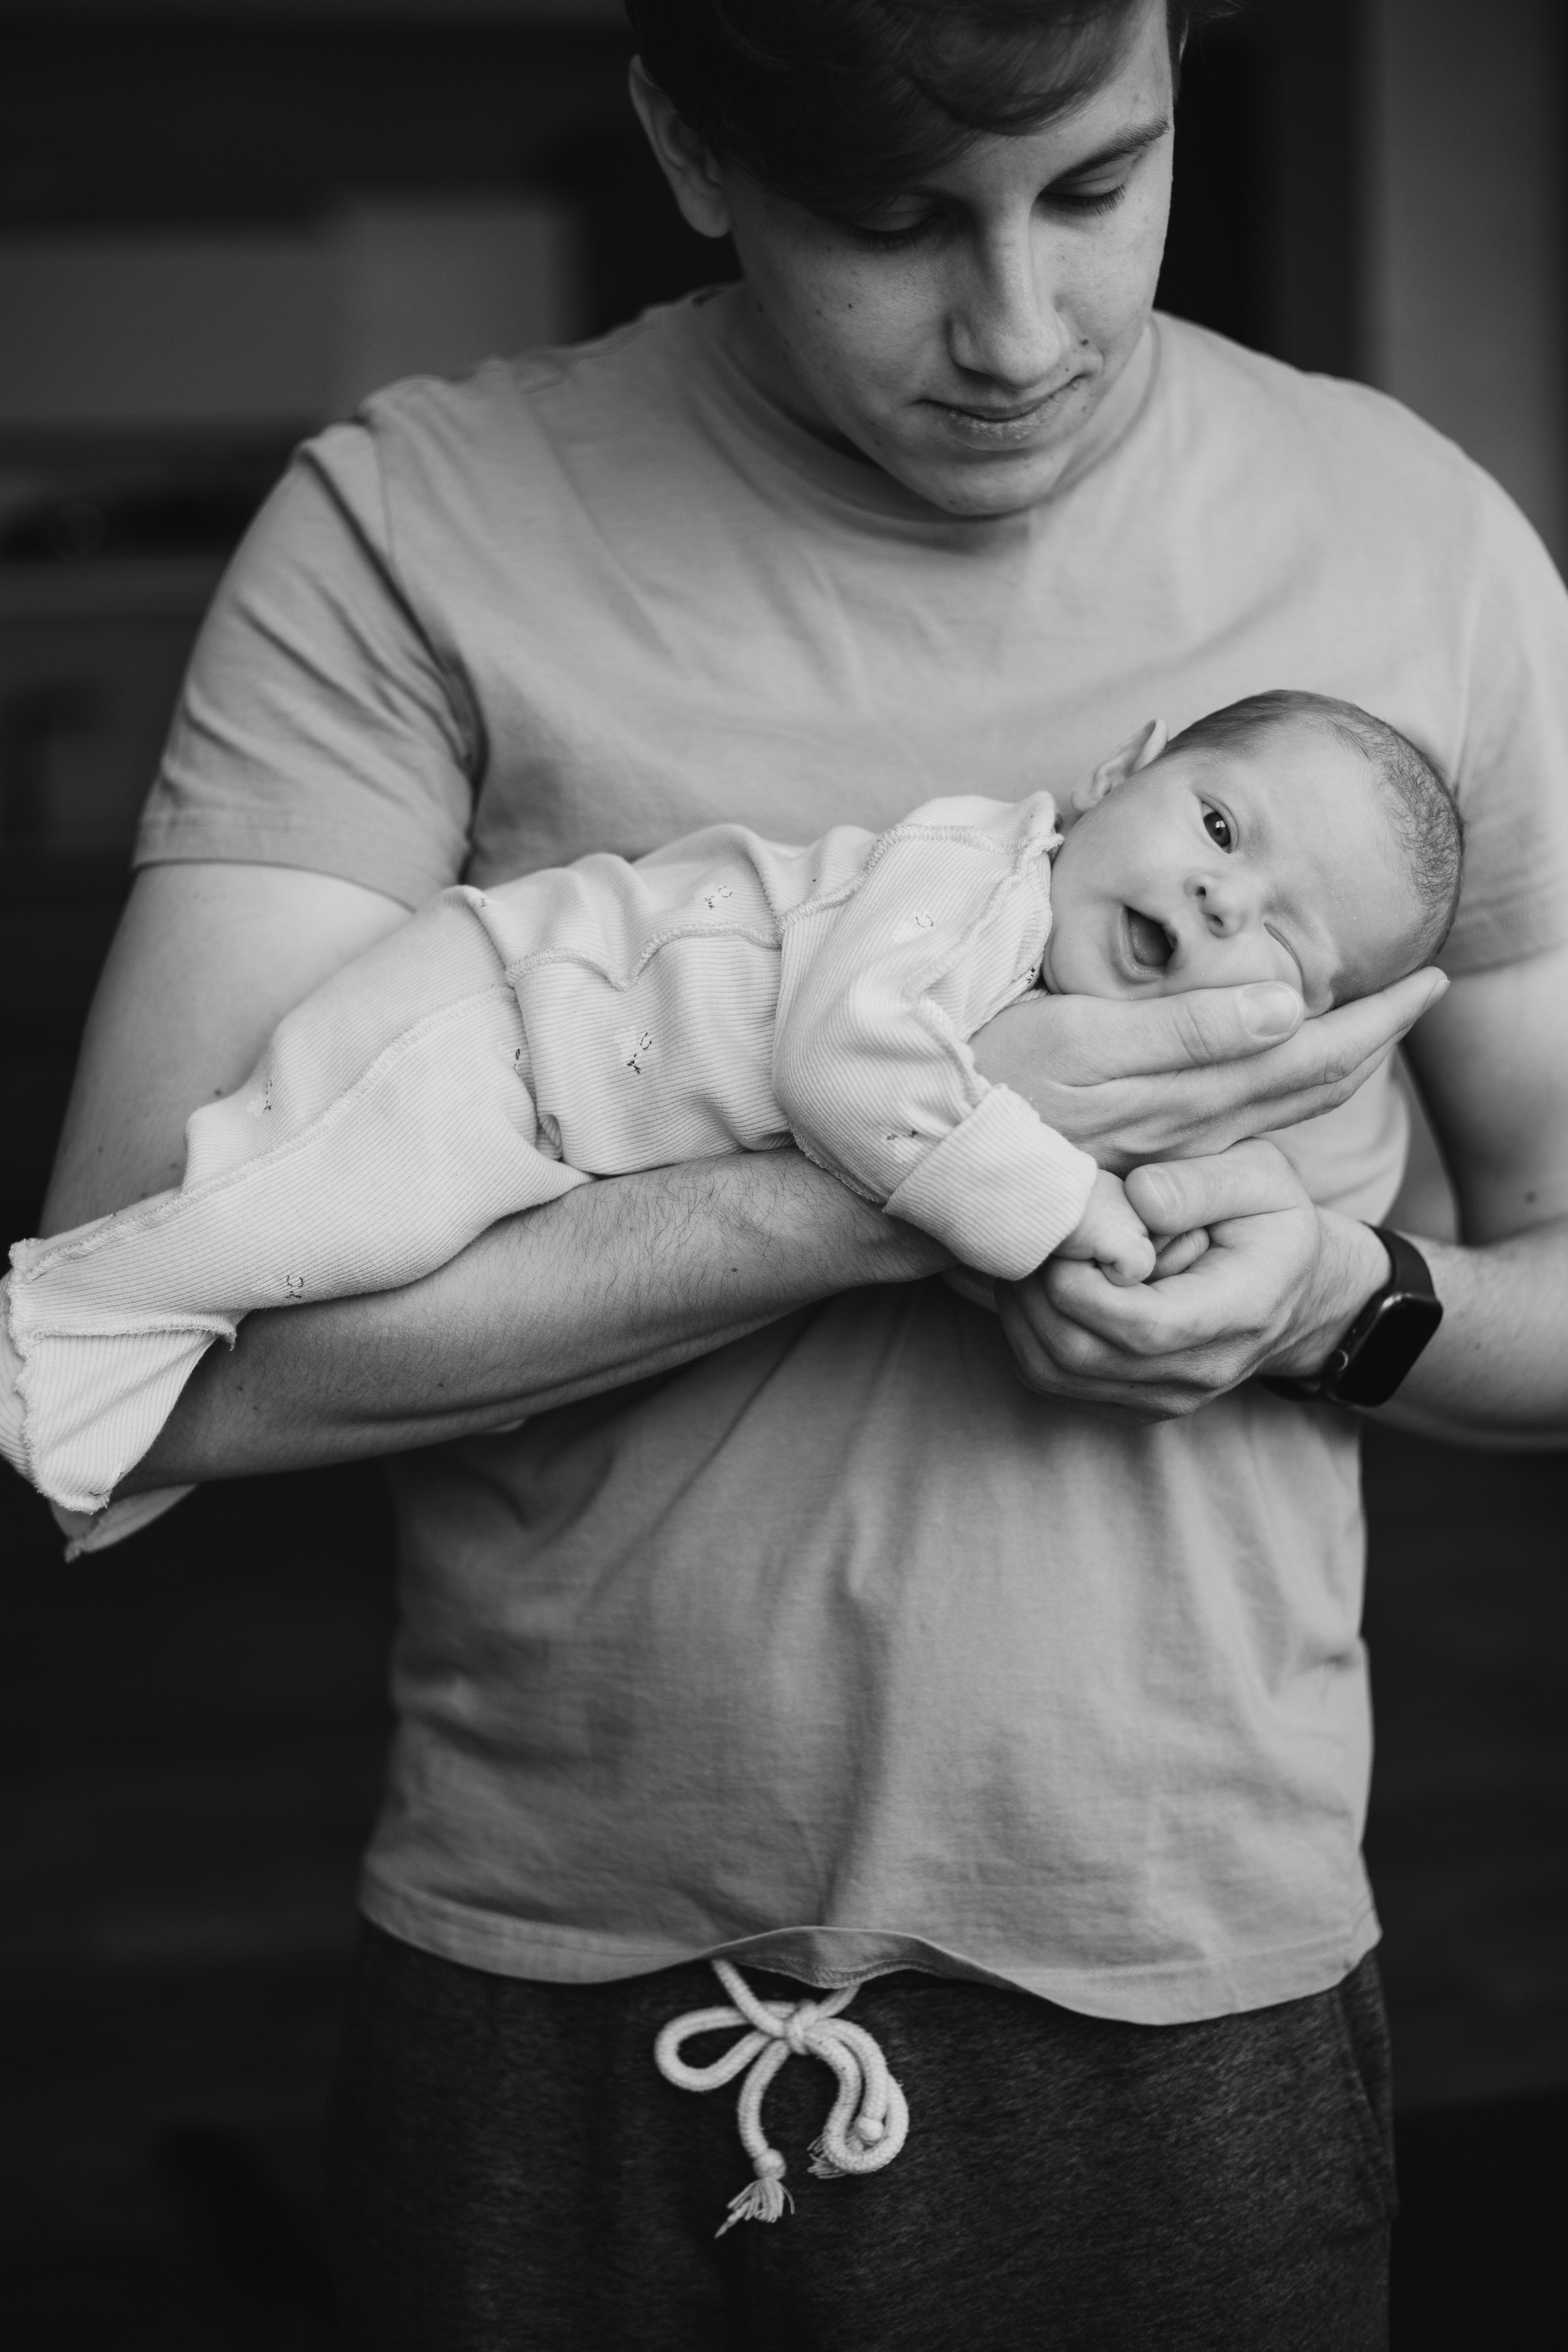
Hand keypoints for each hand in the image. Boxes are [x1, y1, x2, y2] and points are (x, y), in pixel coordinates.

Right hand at [971, 969, 1446, 1174]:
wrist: (921, 1156)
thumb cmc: (990, 1081)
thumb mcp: (1085, 1044)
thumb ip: (1186, 1029)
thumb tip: (1286, 1005)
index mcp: (1188, 1093)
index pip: (1307, 1056)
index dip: (1374, 1022)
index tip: (1426, 982)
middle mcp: (1191, 1126)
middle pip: (1305, 1082)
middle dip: (1371, 1039)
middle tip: (1423, 992)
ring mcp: (1167, 1142)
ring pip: (1276, 1104)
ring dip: (1332, 1064)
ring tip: (1375, 1025)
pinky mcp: (1138, 1145)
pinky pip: (1238, 1117)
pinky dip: (1281, 1086)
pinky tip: (1284, 1065)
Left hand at [994, 1139, 1390, 1420]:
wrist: (1300, 1291)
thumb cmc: (1272, 1223)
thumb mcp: (1260, 1177)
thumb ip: (1201, 1185)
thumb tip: (1137, 1198)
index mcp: (1239, 1312)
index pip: (1140, 1325)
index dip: (1080, 1285)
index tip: (1060, 1231)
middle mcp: (1200, 1370)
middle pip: (1082, 1355)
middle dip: (1036, 1292)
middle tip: (1025, 1232)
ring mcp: (1166, 1396)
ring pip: (1056, 1373)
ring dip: (1022, 1312)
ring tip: (1024, 1253)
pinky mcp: (1135, 1400)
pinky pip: (1056, 1380)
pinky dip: (1028, 1332)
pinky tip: (1033, 1283)